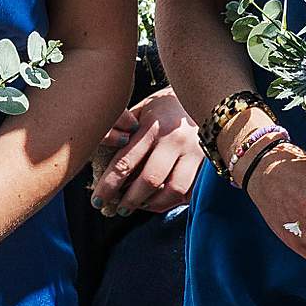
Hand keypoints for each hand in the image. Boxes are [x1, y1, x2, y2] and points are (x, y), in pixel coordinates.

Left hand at [90, 90, 203, 215]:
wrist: (204, 97)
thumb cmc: (165, 106)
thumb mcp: (143, 110)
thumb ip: (124, 130)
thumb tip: (101, 154)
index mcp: (154, 125)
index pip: (125, 162)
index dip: (108, 185)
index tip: (97, 200)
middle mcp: (175, 139)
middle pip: (149, 180)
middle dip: (129, 200)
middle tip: (118, 209)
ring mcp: (195, 152)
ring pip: (172, 190)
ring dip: (152, 203)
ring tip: (139, 205)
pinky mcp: (208, 163)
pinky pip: (190, 191)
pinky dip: (173, 200)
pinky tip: (160, 200)